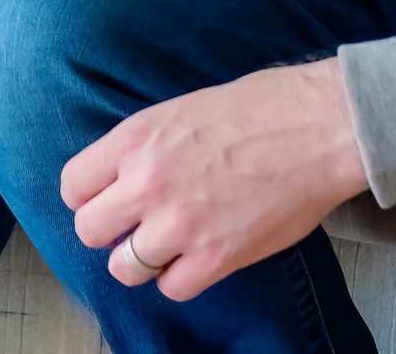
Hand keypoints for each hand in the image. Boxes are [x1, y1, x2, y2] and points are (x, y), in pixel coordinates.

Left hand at [63, 59, 369, 301]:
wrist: (322, 127)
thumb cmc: (264, 107)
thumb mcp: (185, 108)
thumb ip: (147, 146)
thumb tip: (126, 176)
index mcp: (137, 138)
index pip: (73, 185)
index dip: (89, 196)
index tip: (107, 199)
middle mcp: (148, 183)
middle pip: (89, 230)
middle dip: (110, 230)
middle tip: (136, 225)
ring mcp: (180, 224)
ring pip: (124, 267)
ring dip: (142, 260)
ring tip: (168, 245)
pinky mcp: (216, 257)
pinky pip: (172, 288)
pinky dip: (182, 277)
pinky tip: (199, 256)